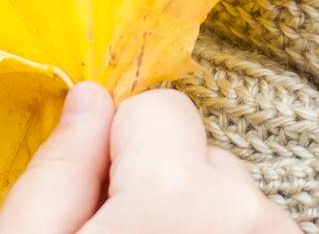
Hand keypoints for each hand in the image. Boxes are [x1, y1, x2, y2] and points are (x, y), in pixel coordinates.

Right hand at [0, 81, 300, 233]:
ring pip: (232, 197)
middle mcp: (247, 208)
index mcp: (177, 192)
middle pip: (201, 154)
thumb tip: (89, 97)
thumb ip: (59, 173)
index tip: (99, 208)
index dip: (120, 154)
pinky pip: (258, 225)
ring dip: (201, 224)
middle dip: (165, 191)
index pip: (158, 108)